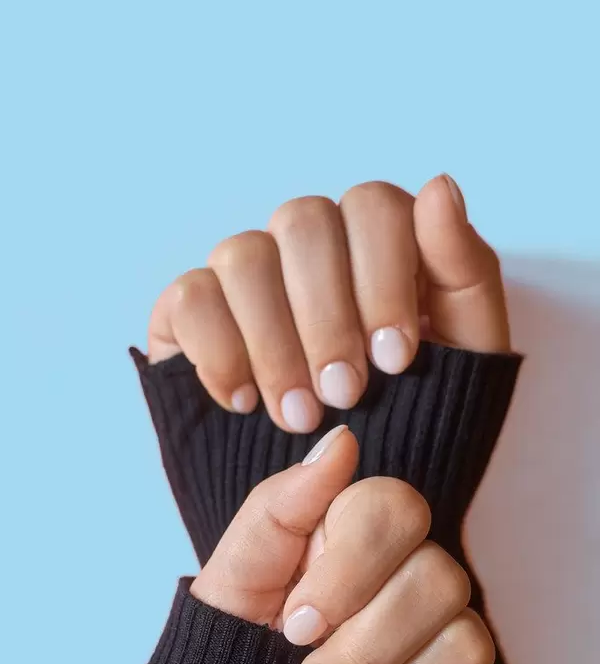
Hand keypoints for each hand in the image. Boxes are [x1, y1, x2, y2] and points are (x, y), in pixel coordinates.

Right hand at [148, 176, 509, 432]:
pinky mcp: (195, 308)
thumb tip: (440, 186)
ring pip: (244, 255)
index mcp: (378, 236)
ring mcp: (248, 270)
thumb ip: (463, 268)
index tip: (395, 359)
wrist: (352, 477)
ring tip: (300, 415)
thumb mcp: (466, 348)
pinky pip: (190, 297)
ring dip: (275, 342)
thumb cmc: (417, 404)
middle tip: (346, 394)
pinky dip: (218, 351)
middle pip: (303, 221)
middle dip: (328, 317)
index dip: (383, 278)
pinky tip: (245, 401)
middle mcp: (308, 240)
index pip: (373, 206)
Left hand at [191, 425, 500, 663]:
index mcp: (364, 531)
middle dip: (366, 649)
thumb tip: (341, 440)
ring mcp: (449, 635)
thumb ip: (283, 504)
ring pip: (464, 650)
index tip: (295, 623)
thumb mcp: (241, 570)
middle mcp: (418, 573)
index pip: (398, 509)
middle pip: (439, 581)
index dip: (352, 569)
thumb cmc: (244, 631)